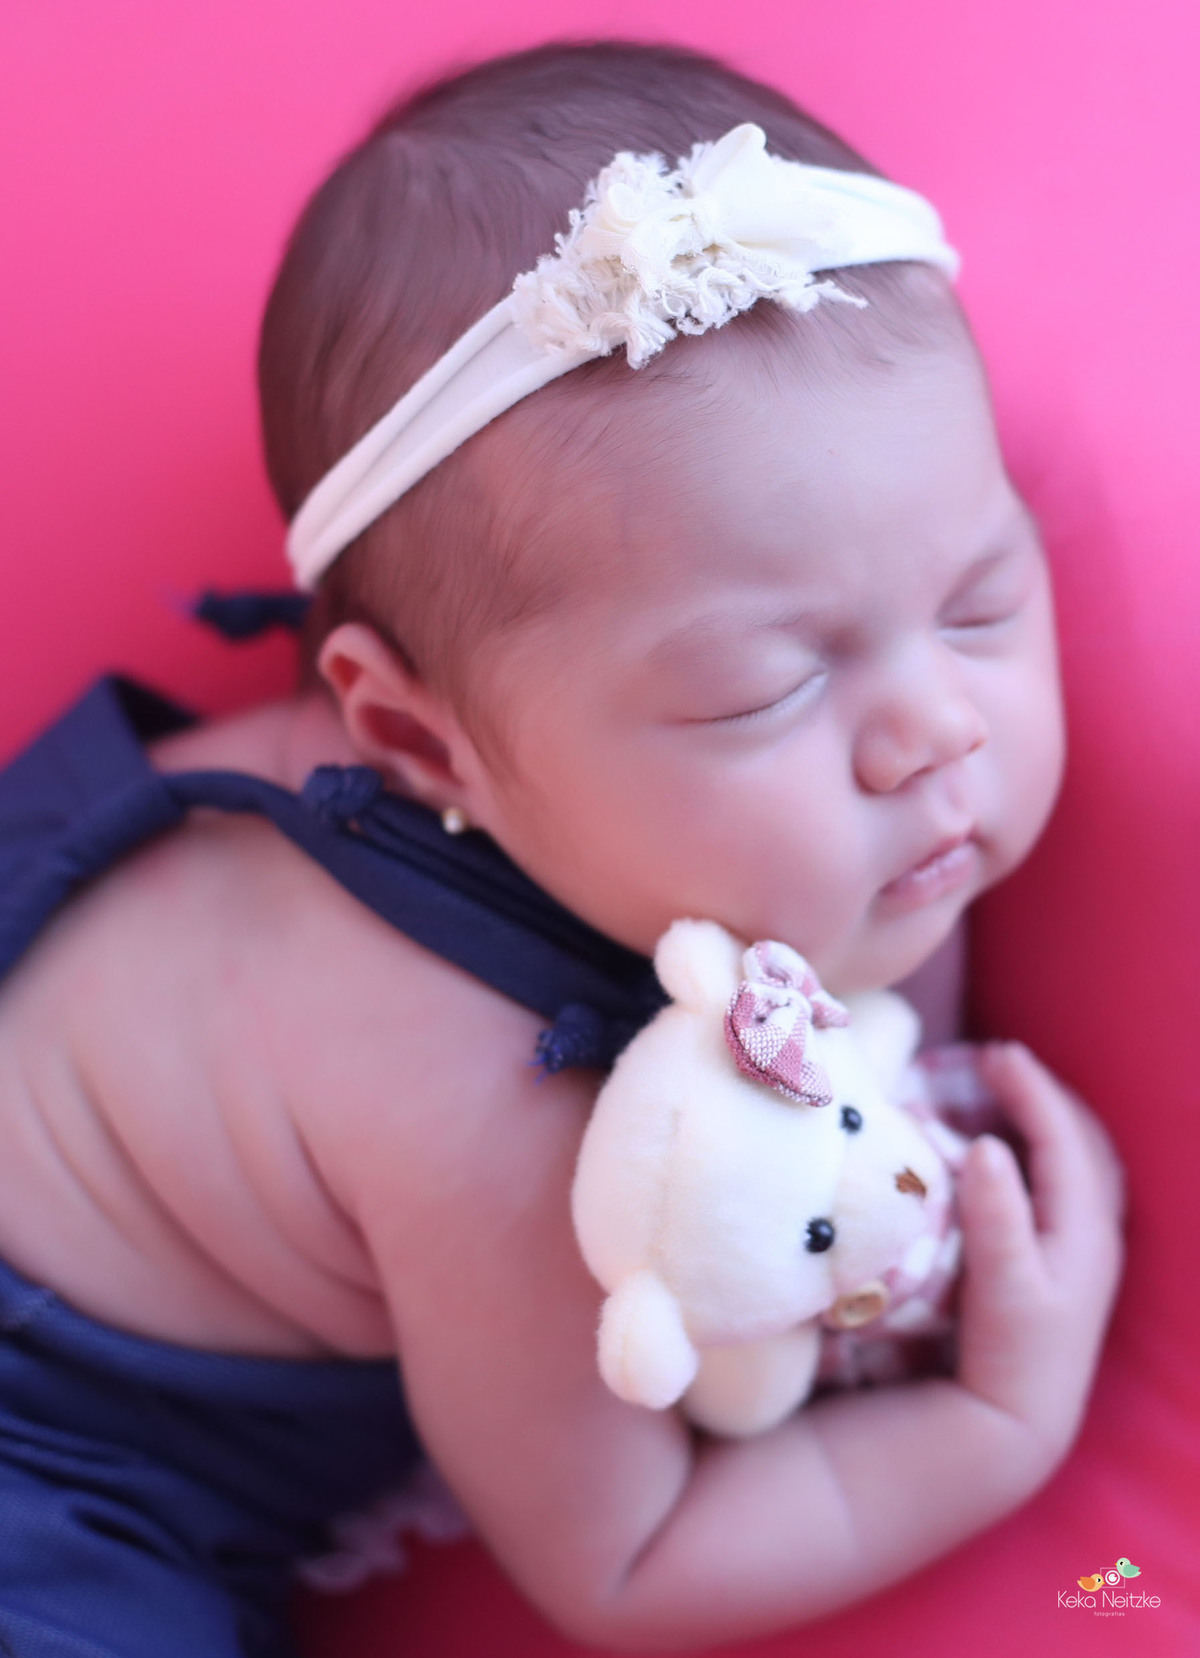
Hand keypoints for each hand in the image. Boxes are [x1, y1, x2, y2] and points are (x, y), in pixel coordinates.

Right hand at [956, 1042, 1124, 1460]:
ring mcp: (1085, 1251)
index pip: (1061, 1137)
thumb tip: (983, 1145)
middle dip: (1041, 1095)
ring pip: (1077, 1163)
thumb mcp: (1004, 1285)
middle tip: (995, 1063)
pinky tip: (1013, 1157)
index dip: (1029, 1089)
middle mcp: (1095, 1232)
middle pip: (1079, 1142)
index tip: (992, 1052)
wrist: (1020, 1426)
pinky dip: (1042, 1154)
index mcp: (1082, 1227)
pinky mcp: (1067, 1268)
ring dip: (1045, 1122)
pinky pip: (1064, 1187)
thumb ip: (996, 1214)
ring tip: (1005, 1096)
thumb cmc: (1009, 1353)